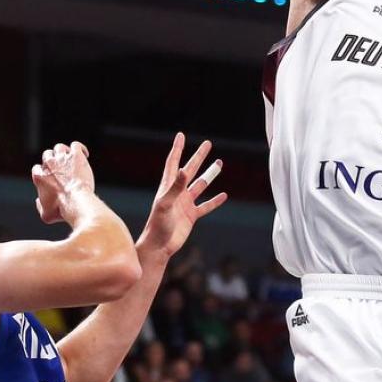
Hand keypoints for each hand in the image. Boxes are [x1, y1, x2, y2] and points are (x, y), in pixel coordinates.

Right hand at [31, 142, 95, 224]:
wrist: (75, 201)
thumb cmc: (60, 210)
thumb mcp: (45, 214)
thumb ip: (40, 206)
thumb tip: (38, 200)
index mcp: (39, 176)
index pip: (37, 168)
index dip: (44, 172)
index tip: (51, 177)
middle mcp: (49, 164)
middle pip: (47, 155)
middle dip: (53, 160)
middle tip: (61, 167)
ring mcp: (62, 158)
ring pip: (59, 147)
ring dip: (64, 152)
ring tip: (71, 159)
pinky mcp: (76, 156)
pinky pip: (76, 145)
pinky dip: (80, 149)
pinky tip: (84, 155)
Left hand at [140, 133, 227, 258]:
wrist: (159, 246)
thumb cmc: (158, 225)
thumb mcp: (166, 204)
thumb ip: (175, 187)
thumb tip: (184, 169)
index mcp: (168, 187)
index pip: (173, 163)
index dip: (177, 149)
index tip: (181, 135)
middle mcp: (177, 193)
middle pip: (190, 169)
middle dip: (198, 156)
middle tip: (208, 144)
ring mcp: (185, 204)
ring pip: (200, 185)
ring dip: (210, 175)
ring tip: (219, 163)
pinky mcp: (191, 216)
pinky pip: (205, 205)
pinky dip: (214, 201)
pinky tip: (224, 195)